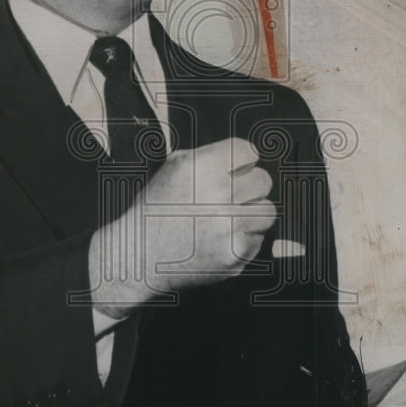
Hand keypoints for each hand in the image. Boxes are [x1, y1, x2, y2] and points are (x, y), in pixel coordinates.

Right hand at [88, 137, 275, 314]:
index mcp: (199, 167)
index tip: (236, 169)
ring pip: (267, 211)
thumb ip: (208, 157)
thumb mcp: (172, 169)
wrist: (138, 256)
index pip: (247, 151)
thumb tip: (246, 156)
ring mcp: (227, 227)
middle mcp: (216, 194)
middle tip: (231, 196)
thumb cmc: (155, 210)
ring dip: (251, 214)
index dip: (242, 161)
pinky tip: (219, 240)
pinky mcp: (234, 254)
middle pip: (263, 180)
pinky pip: (257, 240)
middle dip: (249, 187)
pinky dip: (242, 240)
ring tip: (227, 219)